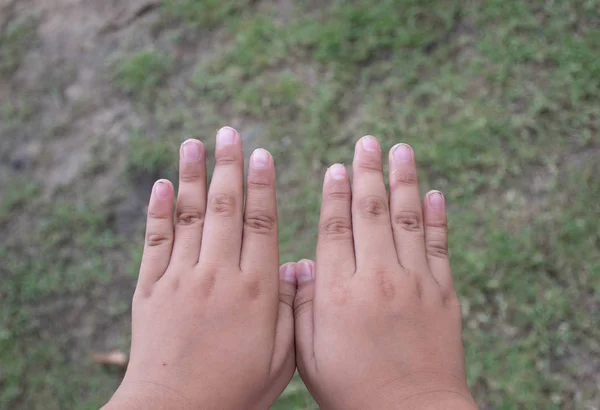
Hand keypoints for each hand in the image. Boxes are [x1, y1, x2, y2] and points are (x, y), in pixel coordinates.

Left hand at [103, 127, 296, 409]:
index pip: (261, 223)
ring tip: (194, 142)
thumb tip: (297, 267)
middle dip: (227, 166)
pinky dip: (158, 210)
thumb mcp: (281, 356)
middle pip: (224, 207)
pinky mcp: (151, 289)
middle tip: (229, 132)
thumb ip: (291, 308)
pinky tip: (162, 185)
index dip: (262, 186)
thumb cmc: (236, 388)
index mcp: (255, 289)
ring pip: (188, 215)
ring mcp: (181, 278)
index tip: (262, 154)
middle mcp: (218, 274)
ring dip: (191, 175)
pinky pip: (155, 240)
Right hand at [293, 137, 477, 408]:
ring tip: (401, 150)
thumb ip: (301, 305)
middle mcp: (377, 278)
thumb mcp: (309, 355)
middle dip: (368, 173)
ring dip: (404, 181)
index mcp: (338, 293)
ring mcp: (414, 282)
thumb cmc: (352, 390)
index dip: (335, 194)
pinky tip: (434, 194)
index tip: (336, 167)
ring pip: (407, 219)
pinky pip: (438, 246)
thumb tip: (299, 263)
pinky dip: (437, 217)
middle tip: (368, 142)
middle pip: (371, 213)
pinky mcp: (442, 293)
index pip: (335, 228)